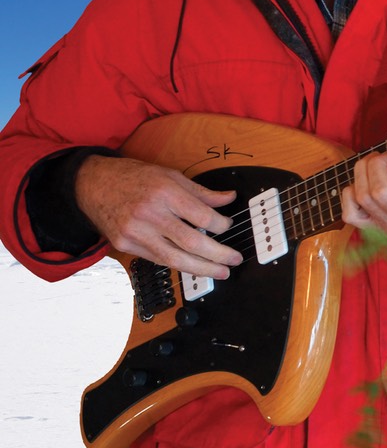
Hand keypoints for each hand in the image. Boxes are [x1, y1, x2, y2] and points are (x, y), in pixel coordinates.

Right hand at [76, 155, 241, 277]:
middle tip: (234, 260)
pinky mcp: (125, 246)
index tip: (228, 226)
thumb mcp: (171, 175)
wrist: (93, 185)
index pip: (201, 216)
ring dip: (202, 269)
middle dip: (218, 255)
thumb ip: (201, 192)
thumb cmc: (134, 178)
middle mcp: (149, 214)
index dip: (221, 225)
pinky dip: (178, 264)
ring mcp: (135, 233)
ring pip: (174, 259)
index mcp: (164, 192)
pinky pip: (158, 260)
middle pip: (191, 242)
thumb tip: (228, 199)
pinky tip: (193, 266)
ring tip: (220, 272)